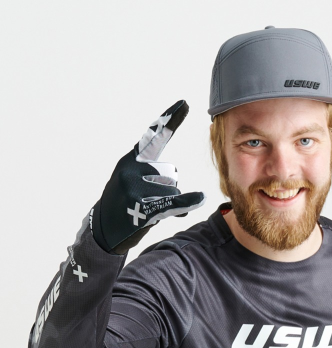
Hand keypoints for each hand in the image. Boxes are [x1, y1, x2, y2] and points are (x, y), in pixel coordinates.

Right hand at [90, 100, 204, 253]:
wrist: (103, 230)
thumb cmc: (122, 205)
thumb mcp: (132, 183)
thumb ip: (157, 179)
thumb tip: (192, 194)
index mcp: (130, 160)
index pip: (152, 138)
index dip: (169, 120)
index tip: (184, 103)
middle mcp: (130, 170)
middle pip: (170, 174)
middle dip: (166, 189)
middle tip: (146, 200)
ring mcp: (134, 188)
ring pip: (172, 190)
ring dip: (167, 203)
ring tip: (146, 211)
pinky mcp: (140, 207)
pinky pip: (170, 203)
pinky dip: (186, 202)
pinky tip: (200, 198)